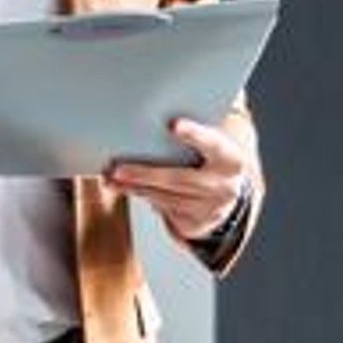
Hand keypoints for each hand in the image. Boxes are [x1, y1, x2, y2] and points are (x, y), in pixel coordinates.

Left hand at [107, 114, 254, 244]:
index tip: (174, 124)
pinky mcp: (196, 225)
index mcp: (231, 160)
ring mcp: (210, 210)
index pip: (212, 144)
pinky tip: (128, 189)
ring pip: (165, 198)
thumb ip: (196, 133)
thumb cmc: (211, 160)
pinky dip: (144, 198)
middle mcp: (224, 187)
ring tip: (112, 179)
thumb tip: (165, 117)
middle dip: (144, 174)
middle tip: (118, 168)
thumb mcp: (214, 146)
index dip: (194, 135)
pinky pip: (164, 210)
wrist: (228, 196)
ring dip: (135, 188)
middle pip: (178, 179)